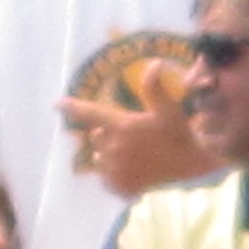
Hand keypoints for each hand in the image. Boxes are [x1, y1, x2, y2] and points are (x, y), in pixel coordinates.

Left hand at [62, 72, 209, 199]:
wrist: (191, 176)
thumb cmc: (181, 141)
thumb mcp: (170, 112)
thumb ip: (156, 89)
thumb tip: (155, 62)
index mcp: (123, 125)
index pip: (90, 112)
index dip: (72, 107)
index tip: (57, 103)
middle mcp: (114, 146)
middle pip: (97, 136)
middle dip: (108, 136)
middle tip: (133, 140)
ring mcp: (115, 168)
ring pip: (101, 157)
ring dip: (111, 156)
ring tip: (134, 159)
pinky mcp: (118, 185)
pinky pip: (106, 178)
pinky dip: (115, 176)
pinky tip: (133, 175)